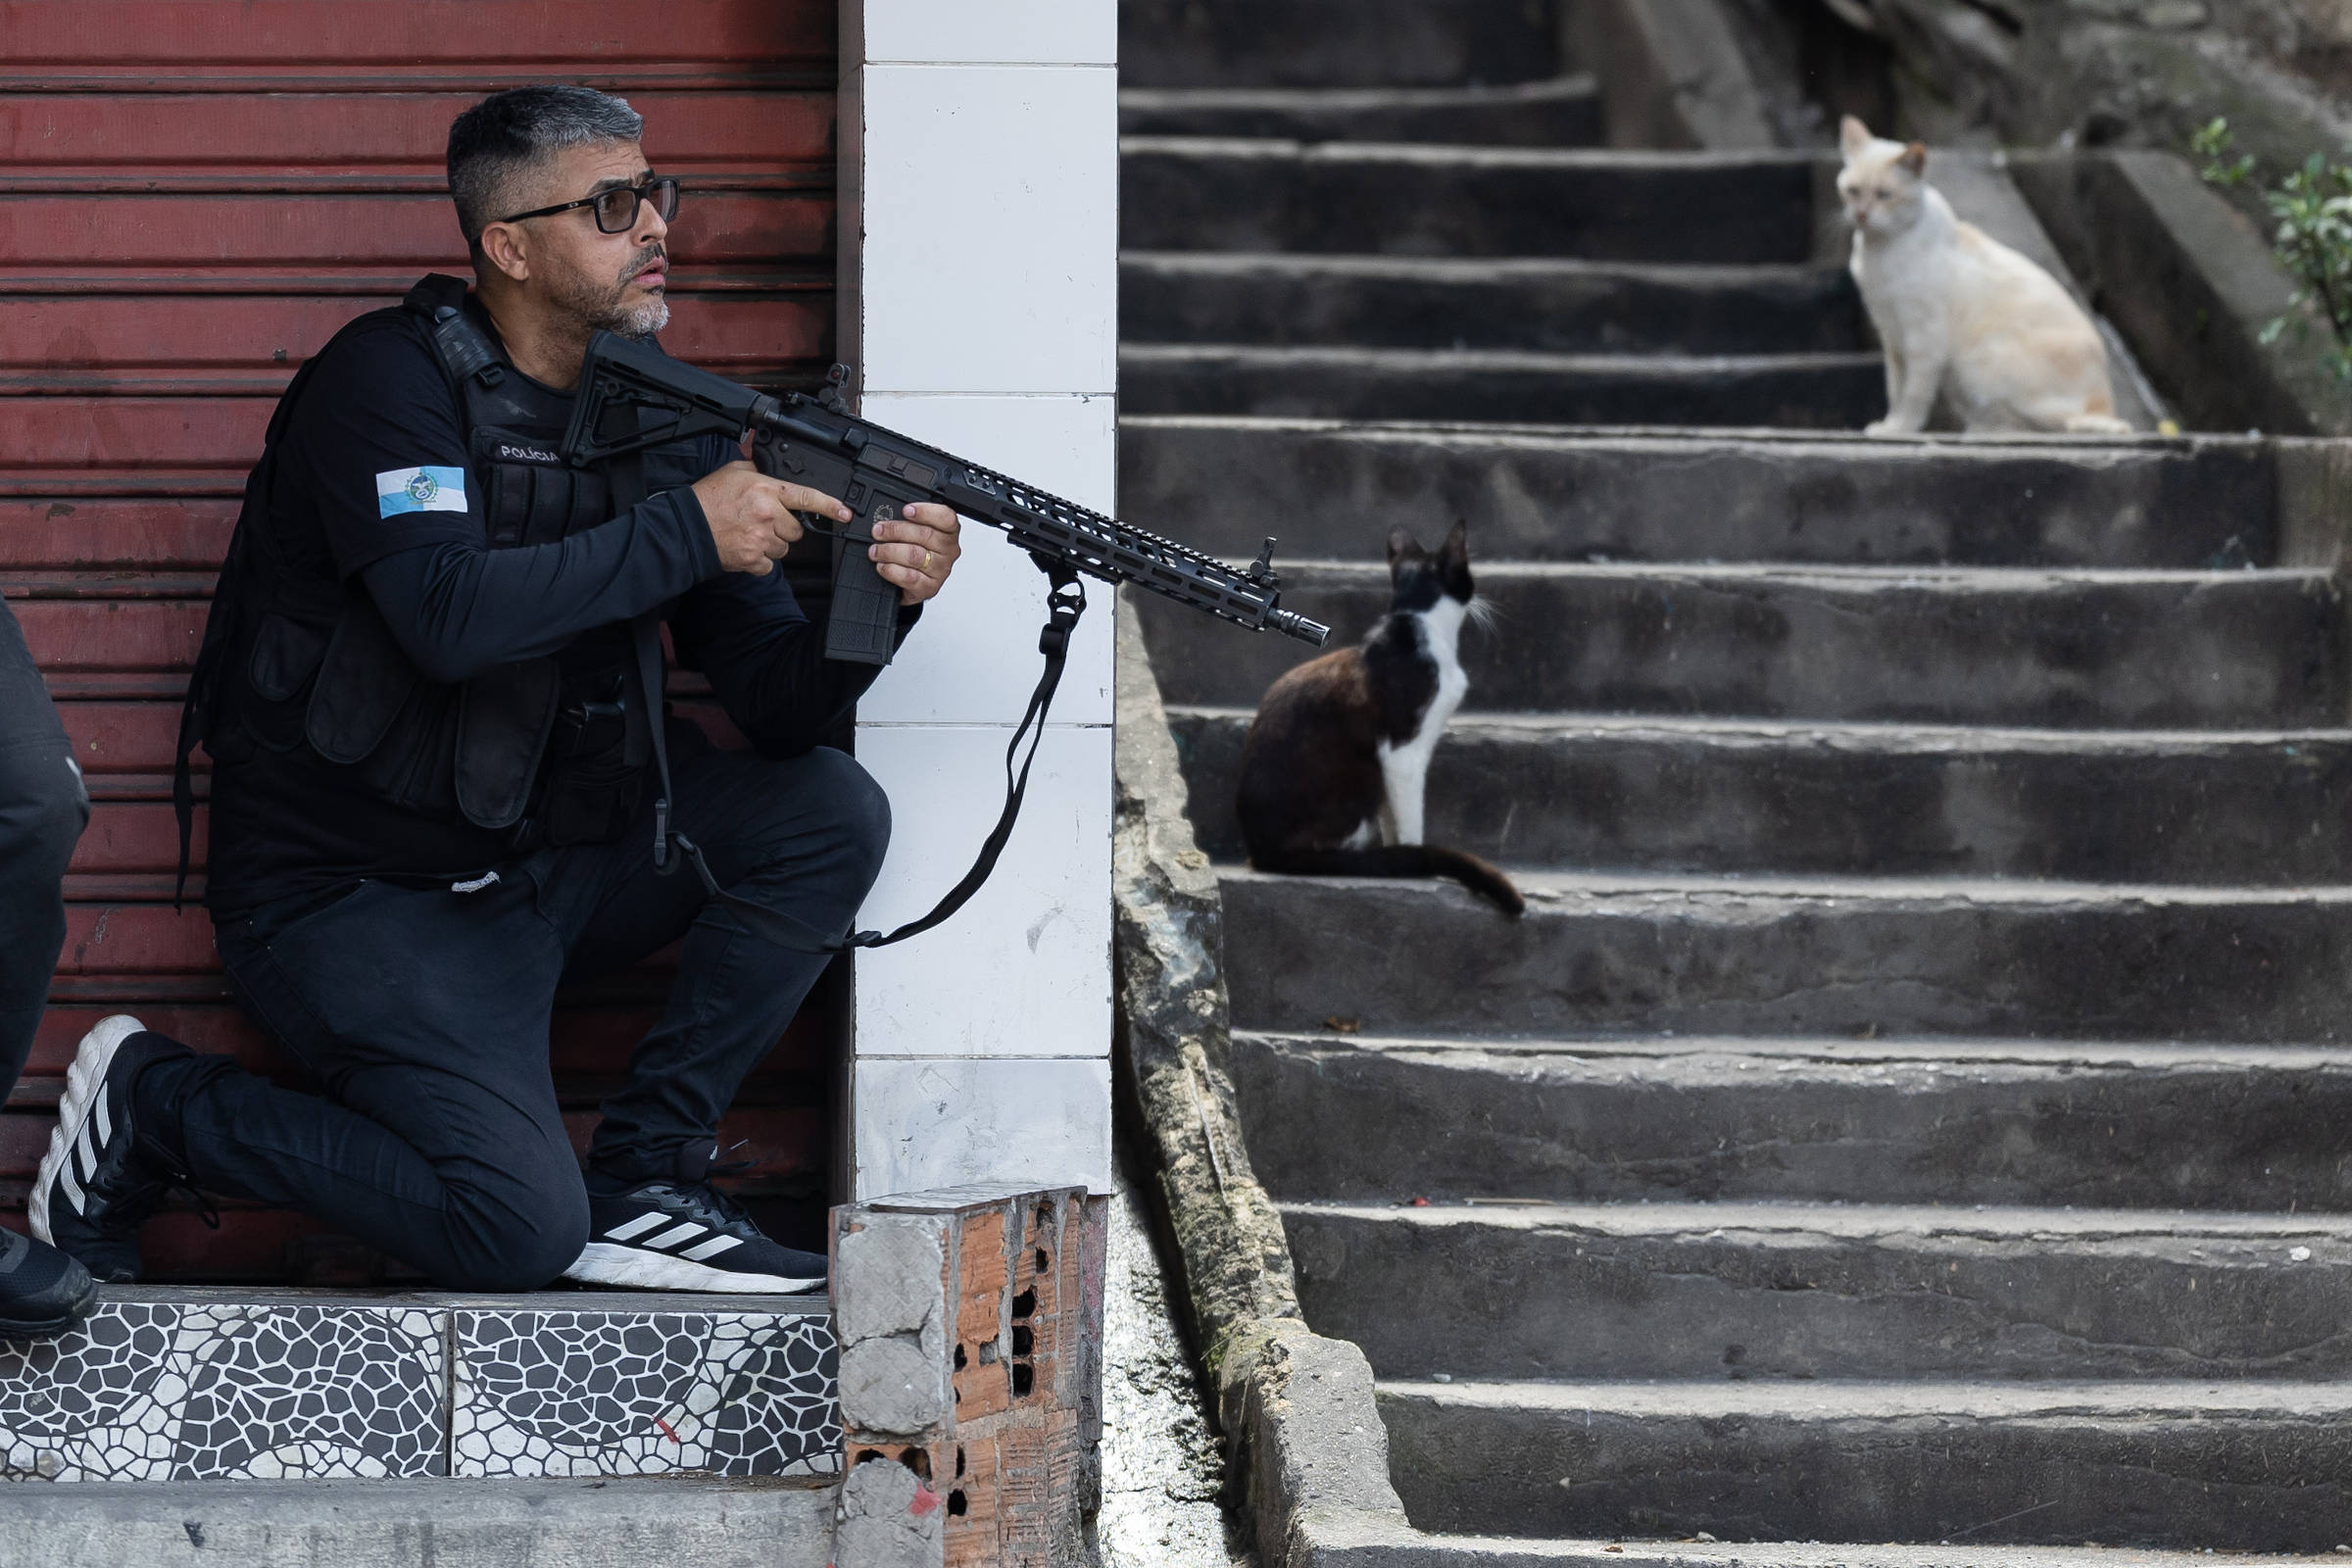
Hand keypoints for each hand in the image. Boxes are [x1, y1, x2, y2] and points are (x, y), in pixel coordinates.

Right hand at [692, 461, 849, 575]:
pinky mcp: (752, 559)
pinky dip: (759, 560)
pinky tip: (745, 548)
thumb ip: (757, 470)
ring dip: (772, 544)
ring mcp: (761, 539)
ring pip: (784, 549)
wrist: (686, 528)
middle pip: (797, 530)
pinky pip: (769, 565)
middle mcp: (767, 515)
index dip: (829, 506)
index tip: (845, 513)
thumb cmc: (707, 500)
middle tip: (763, 522)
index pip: (806, 497)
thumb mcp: (733, 472)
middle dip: (785, 528)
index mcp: (765, 490)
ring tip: (750, 534)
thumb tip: (768, 466)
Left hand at [870, 501, 960, 605]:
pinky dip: (891, 570)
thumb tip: (886, 516)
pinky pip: (909, 577)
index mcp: (949, 532)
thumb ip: (907, 521)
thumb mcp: (914, 532)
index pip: (946, 517)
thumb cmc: (914, 552)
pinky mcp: (929, 587)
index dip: (925, 512)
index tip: (906, 510)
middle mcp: (948, 550)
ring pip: (914, 556)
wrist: (913, 585)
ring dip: (889, 551)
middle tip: (878, 531)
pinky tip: (882, 566)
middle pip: (925, 535)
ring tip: (875, 550)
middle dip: (896, 530)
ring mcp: (940, 570)